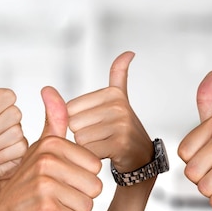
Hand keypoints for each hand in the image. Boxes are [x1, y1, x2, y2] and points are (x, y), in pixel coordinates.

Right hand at [0, 86, 102, 210]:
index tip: (59, 181)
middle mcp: (46, 162)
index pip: (95, 167)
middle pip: (95, 186)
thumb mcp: (40, 151)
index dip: (81, 179)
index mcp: (51, 145)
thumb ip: (52, 121)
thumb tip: (49, 88)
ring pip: (87, 205)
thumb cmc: (29, 186)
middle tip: (56, 198)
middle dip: (79, 197)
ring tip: (51, 208)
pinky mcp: (46, 210)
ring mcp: (45, 186)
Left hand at [67, 51, 152, 171]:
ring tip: (105, 144)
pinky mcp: (120, 143)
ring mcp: (121, 124)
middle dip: (82, 134)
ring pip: (79, 138)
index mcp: (112, 93)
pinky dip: (92, 157)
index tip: (97, 123)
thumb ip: (118, 75)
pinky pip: (88, 151)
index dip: (77, 121)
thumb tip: (128, 52)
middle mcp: (118, 106)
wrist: (142, 158)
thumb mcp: (119, 99)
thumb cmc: (123, 129)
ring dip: (87, 147)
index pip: (69, 108)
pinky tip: (107, 154)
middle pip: (73, 123)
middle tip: (101, 136)